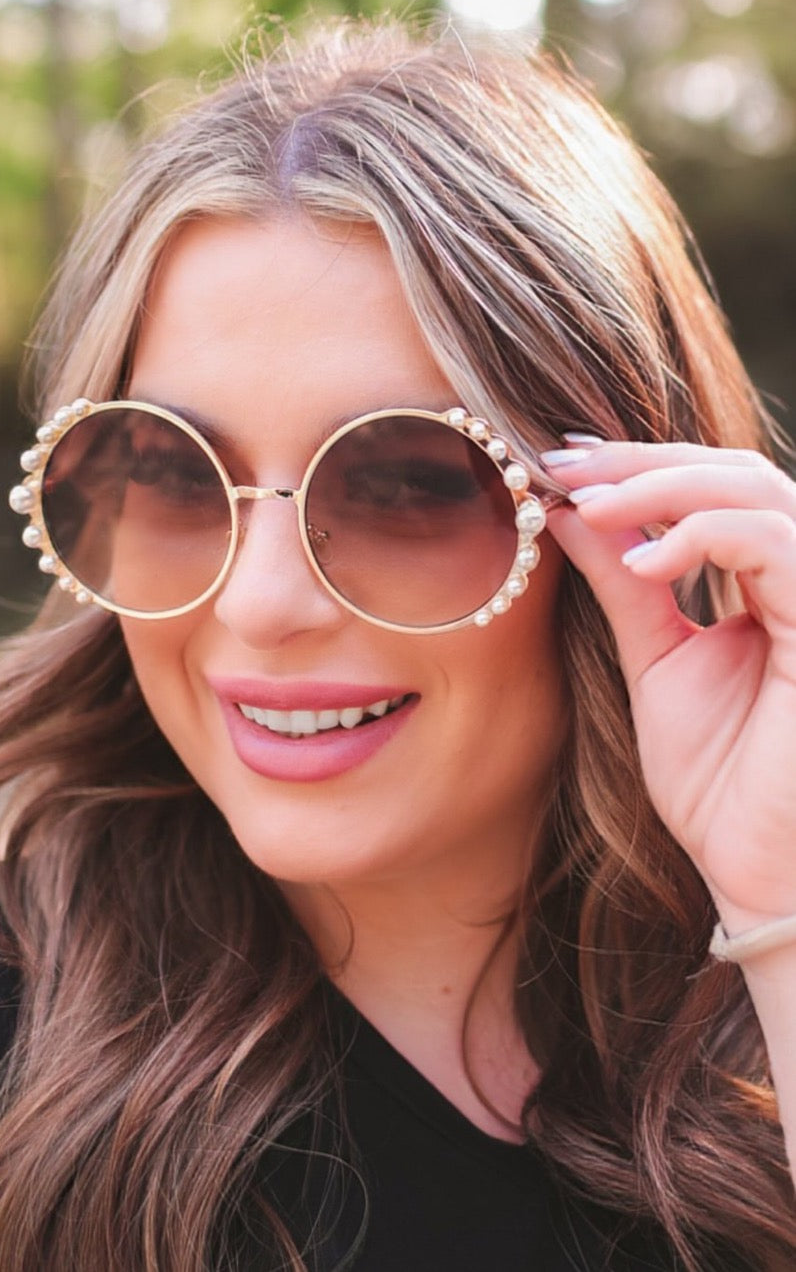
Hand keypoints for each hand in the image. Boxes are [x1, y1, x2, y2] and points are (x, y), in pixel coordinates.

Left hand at [543, 440, 795, 930]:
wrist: (752, 870)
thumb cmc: (717, 783)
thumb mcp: (655, 662)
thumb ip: (624, 586)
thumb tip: (566, 514)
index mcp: (773, 587)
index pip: (717, 491)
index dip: (641, 467)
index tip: (558, 463)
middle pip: (737, 473)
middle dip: (642, 462)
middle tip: (560, 466)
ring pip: (757, 492)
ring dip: (662, 486)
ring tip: (585, 505)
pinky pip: (774, 544)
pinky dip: (702, 534)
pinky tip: (639, 563)